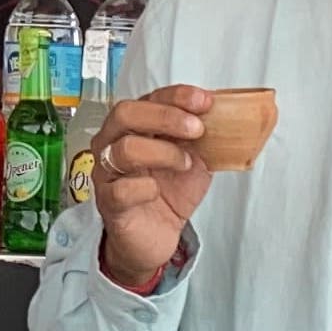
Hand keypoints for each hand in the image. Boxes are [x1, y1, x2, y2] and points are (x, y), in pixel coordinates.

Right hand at [93, 84, 213, 289]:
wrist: (156, 234)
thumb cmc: (169, 191)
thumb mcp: (193, 157)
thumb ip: (201, 137)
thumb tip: (224, 116)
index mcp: (134, 125)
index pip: (149, 97)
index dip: (177, 96)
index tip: (204, 101)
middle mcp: (113, 142)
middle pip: (126, 113)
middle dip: (166, 117)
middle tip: (196, 129)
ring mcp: (107, 172)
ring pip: (124, 149)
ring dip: (163, 152)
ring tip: (184, 163)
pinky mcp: (108, 202)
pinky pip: (120, 190)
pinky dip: (144, 188)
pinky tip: (157, 191)